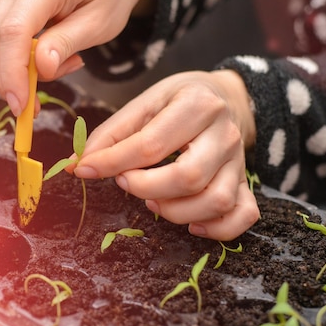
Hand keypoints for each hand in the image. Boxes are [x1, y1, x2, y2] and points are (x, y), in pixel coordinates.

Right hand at [0, 0, 155, 115]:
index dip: (12, 73)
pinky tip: (52, 61)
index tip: (20, 105)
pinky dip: (21, 64)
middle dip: (7, 80)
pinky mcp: (10, 5)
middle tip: (29, 110)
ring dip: (17, 73)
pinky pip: (3, 42)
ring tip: (61, 68)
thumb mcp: (99, 24)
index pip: (14, 32)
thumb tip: (41, 68)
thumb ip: (67, 43)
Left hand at [71, 70, 259, 240]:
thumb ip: (111, 134)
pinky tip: (191, 223)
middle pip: (189, 177)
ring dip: (176, 211)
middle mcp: (224, 134)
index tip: (86, 169)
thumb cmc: (179, 100)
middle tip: (125, 182)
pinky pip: (243, 215)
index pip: (151, 145)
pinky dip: (218, 228)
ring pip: (216, 200)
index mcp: (197, 105)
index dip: (112, 163)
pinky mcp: (246, 182)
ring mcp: (239, 161)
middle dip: (146, 188)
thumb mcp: (145, 103)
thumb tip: (79, 165)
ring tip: (152, 200)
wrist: (225, 97)